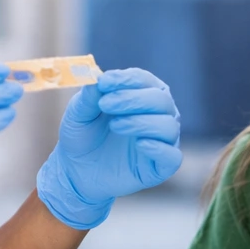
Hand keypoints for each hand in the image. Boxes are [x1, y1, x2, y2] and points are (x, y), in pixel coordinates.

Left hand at [36, 68, 182, 229]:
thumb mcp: (78, 114)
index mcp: (143, 94)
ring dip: (141, 122)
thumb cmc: (83, 135)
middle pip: (161, 99)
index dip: (126, 79)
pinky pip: (172, 156)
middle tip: (105, 104)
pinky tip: (140, 144)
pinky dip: (159, 148)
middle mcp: (159, 114)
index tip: (104, 82)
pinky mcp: (161, 166)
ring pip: (168, 125)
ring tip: (115, 125)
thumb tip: (97, 78)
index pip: (144, 80)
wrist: (77, 170)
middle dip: (132, 99)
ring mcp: (163, 140)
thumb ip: (89, 96)